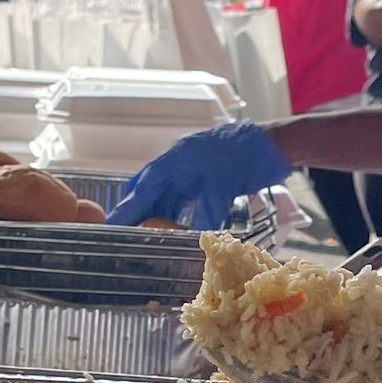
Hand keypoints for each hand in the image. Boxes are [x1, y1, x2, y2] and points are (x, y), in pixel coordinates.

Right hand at [108, 121, 290, 229]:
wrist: (272, 143)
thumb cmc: (245, 158)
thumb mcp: (222, 188)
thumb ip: (204, 213)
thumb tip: (193, 239)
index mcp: (174, 161)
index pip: (142, 190)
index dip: (125, 211)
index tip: (109, 228)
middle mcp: (176, 164)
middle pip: (147, 191)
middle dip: (136, 213)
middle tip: (124, 237)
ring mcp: (189, 169)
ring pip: (164, 196)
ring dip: (156, 215)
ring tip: (145, 238)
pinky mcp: (203, 177)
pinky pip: (181, 197)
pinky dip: (175, 212)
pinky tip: (172, 228)